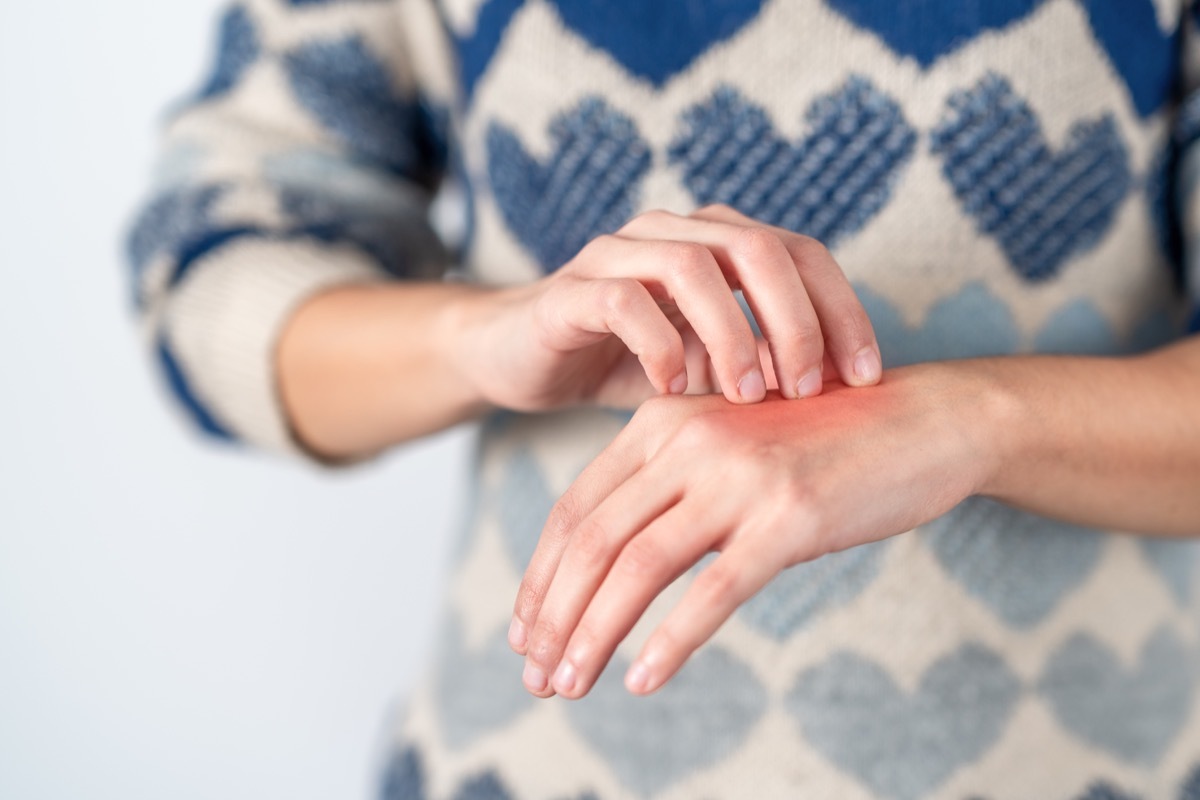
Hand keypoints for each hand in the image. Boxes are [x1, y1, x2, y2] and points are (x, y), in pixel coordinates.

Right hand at [453, 205, 881, 411]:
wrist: (522, 356)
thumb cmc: (626, 362)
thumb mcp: (709, 367)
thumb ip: (763, 366)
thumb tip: (839, 399)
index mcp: (715, 242)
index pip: (801, 254)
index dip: (842, 311)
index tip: (866, 377)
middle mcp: (672, 232)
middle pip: (758, 248)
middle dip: (795, 321)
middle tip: (807, 391)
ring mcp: (617, 254)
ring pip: (692, 266)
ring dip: (732, 333)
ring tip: (747, 396)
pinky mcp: (570, 289)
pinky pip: (622, 301)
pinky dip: (659, 345)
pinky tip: (674, 390)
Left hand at [508, 364, 999, 697]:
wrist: (926, 419)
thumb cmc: (823, 443)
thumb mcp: (731, 448)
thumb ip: (673, 489)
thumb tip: (614, 572)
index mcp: (664, 421)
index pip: (577, 509)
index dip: (541, 577)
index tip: (524, 630)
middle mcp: (690, 441)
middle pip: (592, 541)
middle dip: (552, 616)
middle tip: (534, 673)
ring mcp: (739, 477)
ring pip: (636, 567)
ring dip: (592, 635)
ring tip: (568, 685)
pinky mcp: (790, 518)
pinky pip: (713, 592)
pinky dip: (671, 642)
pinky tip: (643, 680)